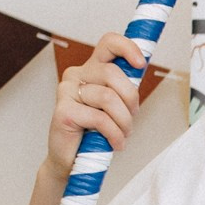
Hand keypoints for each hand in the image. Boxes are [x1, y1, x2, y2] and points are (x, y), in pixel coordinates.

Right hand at [47, 33, 146, 177]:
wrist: (72, 160)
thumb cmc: (96, 132)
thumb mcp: (115, 106)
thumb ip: (123, 88)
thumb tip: (140, 67)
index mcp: (90, 69)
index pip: (108, 43)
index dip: (128, 48)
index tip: (141, 64)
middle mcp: (76, 75)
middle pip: (113, 73)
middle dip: (130, 99)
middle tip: (131, 119)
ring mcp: (66, 91)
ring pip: (108, 97)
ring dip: (124, 121)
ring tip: (123, 135)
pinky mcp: (63, 111)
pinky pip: (100, 118)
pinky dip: (114, 134)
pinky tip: (115, 144)